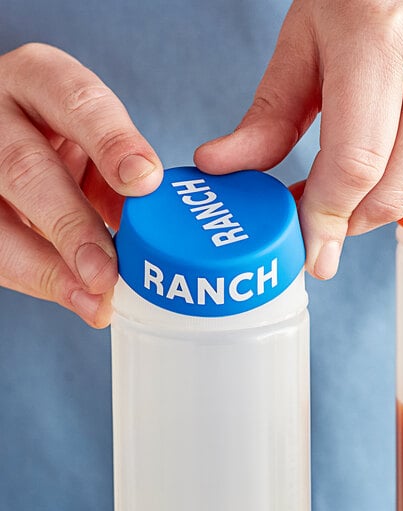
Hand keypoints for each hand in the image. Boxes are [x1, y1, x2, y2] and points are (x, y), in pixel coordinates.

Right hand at [0, 43, 161, 326]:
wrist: (9, 140)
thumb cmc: (65, 141)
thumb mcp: (93, 139)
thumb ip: (117, 173)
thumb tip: (155, 236)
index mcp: (41, 82)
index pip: (77, 101)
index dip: (112, 142)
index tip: (144, 182)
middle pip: (25, 167)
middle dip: (71, 226)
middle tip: (107, 273)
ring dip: (48, 269)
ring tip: (94, 302)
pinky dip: (38, 279)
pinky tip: (74, 297)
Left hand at [195, 0, 402, 278]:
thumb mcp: (307, 39)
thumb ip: (269, 113)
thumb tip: (219, 167)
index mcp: (380, 37)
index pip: (353, 161)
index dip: (326, 216)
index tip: (307, 250)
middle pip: (391, 188)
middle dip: (348, 222)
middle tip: (320, 228)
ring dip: (373, 207)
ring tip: (344, 192)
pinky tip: (385, 163)